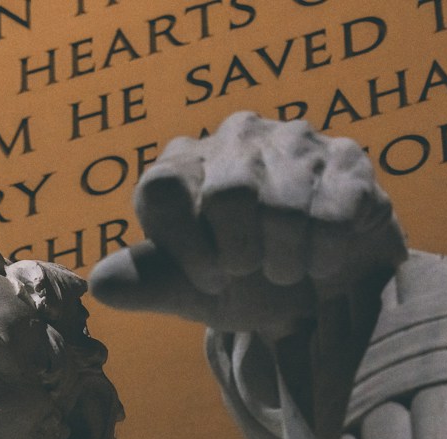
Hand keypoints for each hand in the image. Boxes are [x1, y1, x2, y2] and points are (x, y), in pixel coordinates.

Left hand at [89, 112, 406, 337]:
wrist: (320, 291)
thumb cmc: (242, 284)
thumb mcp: (190, 292)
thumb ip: (146, 283)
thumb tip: (100, 284)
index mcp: (183, 165)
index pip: (162, 188)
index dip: (183, 245)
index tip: (209, 280)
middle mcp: (235, 139)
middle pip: (229, 192)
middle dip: (242, 254)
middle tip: (251, 274)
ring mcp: (294, 142)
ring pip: (286, 204)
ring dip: (286, 260)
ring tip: (286, 271)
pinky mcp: (347, 161)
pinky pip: (334, 210)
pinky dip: (325, 254)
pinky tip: (322, 262)